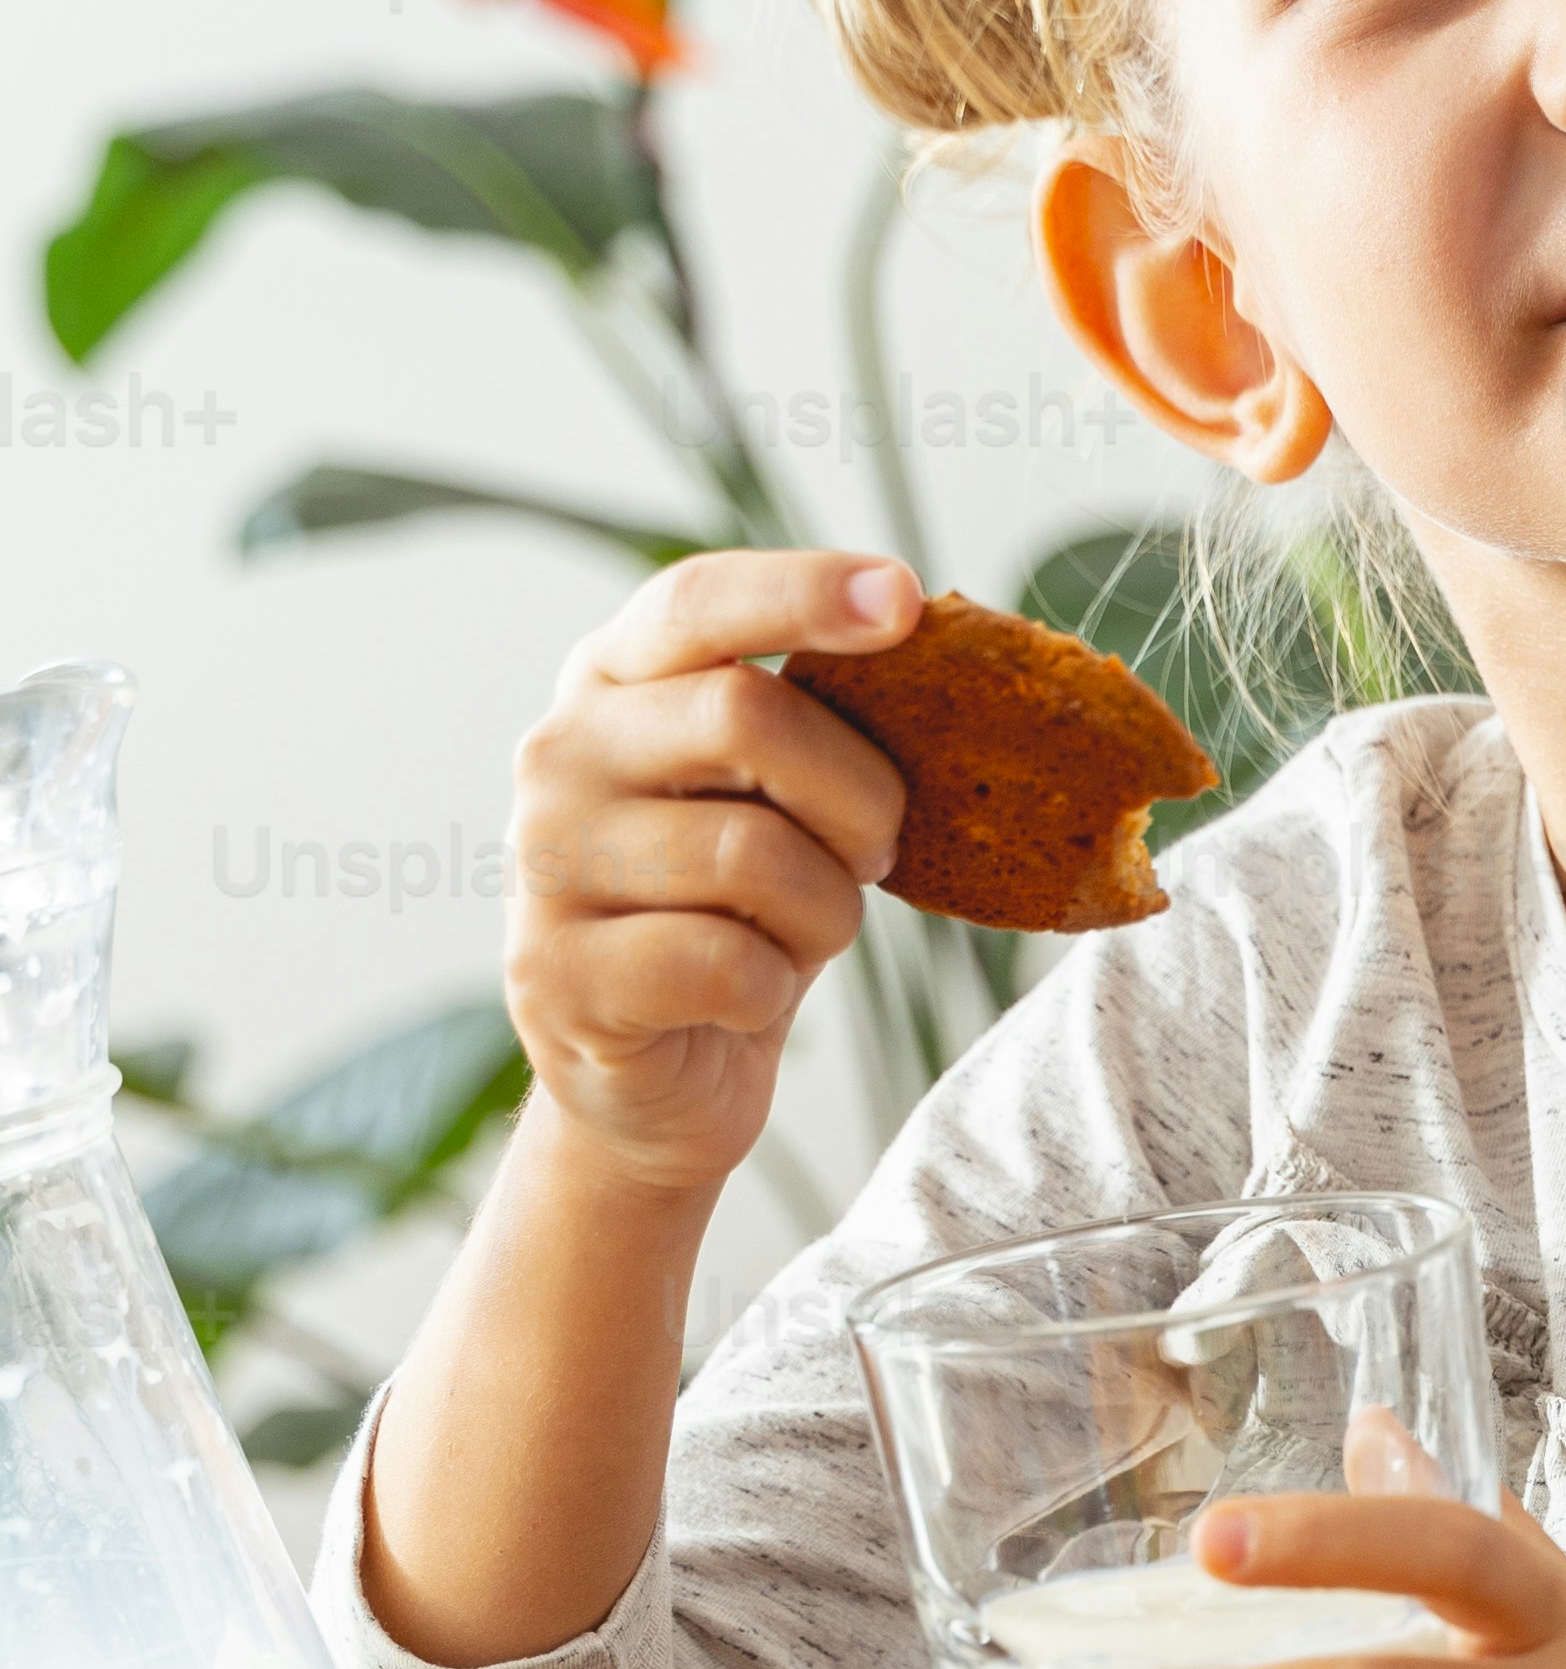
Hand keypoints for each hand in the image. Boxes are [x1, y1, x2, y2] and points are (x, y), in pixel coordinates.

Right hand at [505, 549, 918, 1206]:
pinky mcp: (557, 976)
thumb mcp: (776, 800)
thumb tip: (919, 642)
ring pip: (753, 854)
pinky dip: (773, 989)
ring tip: (795, 937)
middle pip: (748, 717)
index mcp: (613, 680)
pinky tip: (743, 998)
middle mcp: (559, 752)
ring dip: (822, 911)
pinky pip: (728, 964)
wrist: (659, 1078)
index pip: (700, 601)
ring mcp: (543, 862)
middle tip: (874, 854)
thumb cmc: (737, 918)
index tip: (902, 596)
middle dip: (857, 795)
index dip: (804, 591)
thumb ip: (810, 726)